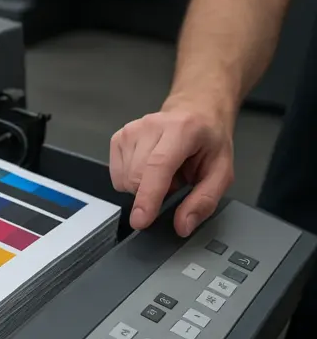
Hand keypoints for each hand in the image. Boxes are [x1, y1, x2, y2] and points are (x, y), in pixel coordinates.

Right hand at [109, 99, 234, 236]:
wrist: (195, 112)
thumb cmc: (208, 141)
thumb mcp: (222, 172)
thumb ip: (204, 201)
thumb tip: (182, 226)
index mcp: (182, 130)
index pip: (158, 166)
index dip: (148, 196)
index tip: (140, 221)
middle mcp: (152, 125)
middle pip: (137, 177)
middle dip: (153, 193)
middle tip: (175, 182)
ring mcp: (131, 130)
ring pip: (125, 179)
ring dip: (143, 186)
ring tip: (163, 173)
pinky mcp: (118, 137)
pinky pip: (117, 175)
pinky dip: (131, 180)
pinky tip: (147, 169)